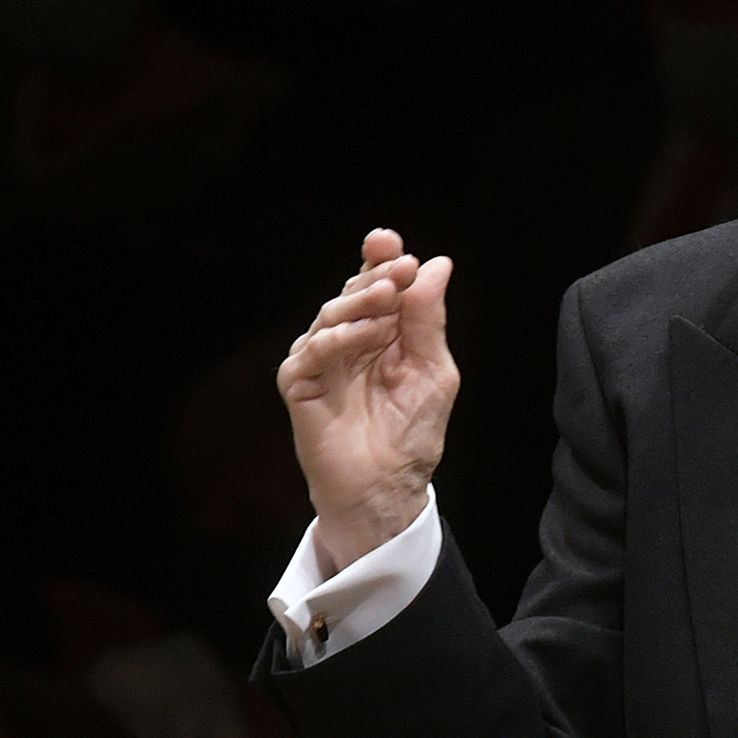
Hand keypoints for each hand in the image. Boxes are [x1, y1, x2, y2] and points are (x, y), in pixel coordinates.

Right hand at [277, 230, 458, 571]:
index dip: (383, 262)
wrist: (387, 487)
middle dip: (376, 278)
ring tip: (387, 297)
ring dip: (360, 303)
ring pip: (330, 316)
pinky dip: (335, 339)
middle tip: (399, 270)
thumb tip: (437, 264)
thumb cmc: (411, 434)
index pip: (377, 285)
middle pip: (353, 294)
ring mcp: (321, 361)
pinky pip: (310, 352)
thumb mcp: (433, 370)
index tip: (398, 250)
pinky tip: (359, 334)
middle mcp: (347, 340)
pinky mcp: (300, 385)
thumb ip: (428, 319)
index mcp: (380, 333)